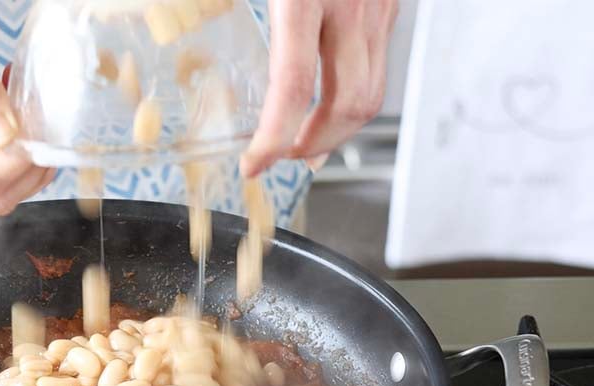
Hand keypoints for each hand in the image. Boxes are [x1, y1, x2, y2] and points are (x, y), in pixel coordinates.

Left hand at [240, 0, 396, 177]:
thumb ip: (236, 12)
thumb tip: (206, 49)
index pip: (294, 86)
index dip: (274, 137)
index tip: (255, 163)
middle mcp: (349, 7)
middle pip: (345, 104)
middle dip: (314, 144)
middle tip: (284, 156)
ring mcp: (377, 10)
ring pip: (371, 97)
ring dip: (339, 133)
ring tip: (308, 144)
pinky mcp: (388, 9)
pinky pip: (377, 72)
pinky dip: (353, 102)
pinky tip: (332, 105)